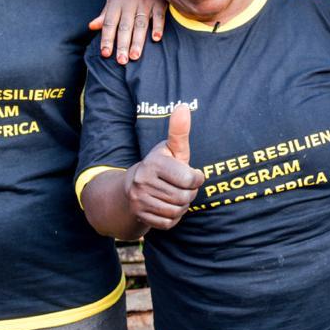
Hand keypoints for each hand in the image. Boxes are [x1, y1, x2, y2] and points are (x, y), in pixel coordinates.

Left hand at [89, 0, 166, 64]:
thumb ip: (105, 13)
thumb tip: (92, 27)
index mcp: (116, 2)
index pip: (109, 23)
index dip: (107, 38)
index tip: (105, 54)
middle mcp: (129, 3)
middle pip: (125, 27)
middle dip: (122, 44)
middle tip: (121, 61)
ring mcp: (145, 2)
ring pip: (140, 24)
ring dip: (138, 40)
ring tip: (135, 56)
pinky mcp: (159, 1)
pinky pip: (158, 15)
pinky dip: (158, 26)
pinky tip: (156, 38)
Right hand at [125, 105, 203, 230]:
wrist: (132, 186)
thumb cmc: (161, 165)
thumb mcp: (171, 148)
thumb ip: (179, 130)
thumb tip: (183, 106)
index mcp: (153, 163)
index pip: (190, 180)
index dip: (197, 179)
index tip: (193, 175)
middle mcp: (142, 181)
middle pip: (184, 197)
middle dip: (189, 193)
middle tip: (183, 187)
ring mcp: (138, 200)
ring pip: (177, 211)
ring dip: (182, 206)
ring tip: (177, 196)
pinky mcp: (139, 215)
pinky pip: (168, 223)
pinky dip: (173, 218)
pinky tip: (169, 207)